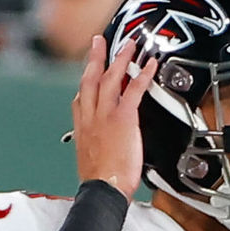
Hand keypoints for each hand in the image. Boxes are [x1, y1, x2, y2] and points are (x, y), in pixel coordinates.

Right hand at [72, 36, 157, 199]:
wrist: (103, 189)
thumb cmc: (100, 182)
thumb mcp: (90, 160)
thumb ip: (95, 146)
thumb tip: (102, 147)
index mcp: (82, 128)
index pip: (80, 98)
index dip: (85, 81)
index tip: (88, 70)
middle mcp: (90, 117)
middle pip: (90, 79)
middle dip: (95, 58)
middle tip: (98, 41)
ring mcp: (105, 116)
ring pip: (110, 78)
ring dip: (119, 58)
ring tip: (129, 45)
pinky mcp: (123, 118)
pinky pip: (133, 90)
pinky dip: (142, 75)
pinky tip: (149, 64)